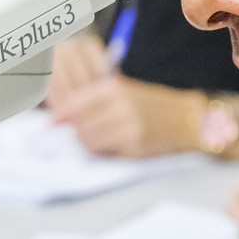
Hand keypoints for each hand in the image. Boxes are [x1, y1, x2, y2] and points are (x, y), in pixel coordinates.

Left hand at [48, 43, 200, 158]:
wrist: (185, 119)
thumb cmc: (147, 106)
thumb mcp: (119, 92)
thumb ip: (88, 101)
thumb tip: (55, 118)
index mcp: (113, 87)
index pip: (74, 102)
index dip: (60, 114)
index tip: (52, 122)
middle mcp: (120, 104)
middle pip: (77, 123)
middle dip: (75, 129)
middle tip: (84, 129)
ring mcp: (127, 125)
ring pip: (87, 138)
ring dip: (87, 140)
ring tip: (100, 136)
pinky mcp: (134, 144)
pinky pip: (102, 150)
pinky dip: (100, 149)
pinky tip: (111, 144)